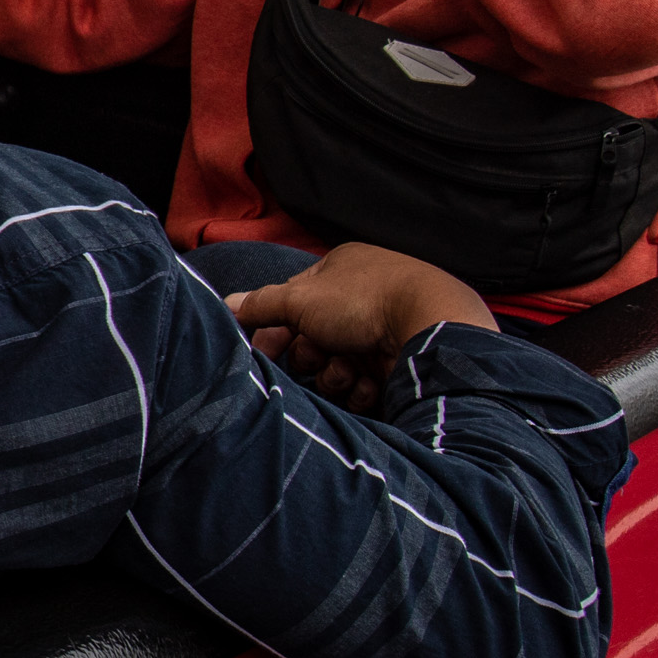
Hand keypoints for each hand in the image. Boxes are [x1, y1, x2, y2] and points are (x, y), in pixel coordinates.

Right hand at [225, 241, 496, 413]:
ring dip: (335, 375)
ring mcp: (383, 329)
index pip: (294, 302)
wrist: (430, 328)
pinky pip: (365, 381)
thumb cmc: (363, 302)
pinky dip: (361, 388)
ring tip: (348, 372)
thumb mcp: (300, 298)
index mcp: (340, 270)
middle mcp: (362, 297)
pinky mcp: (399, 360)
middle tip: (315, 359)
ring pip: (338, 364)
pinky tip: (369, 384)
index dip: (276, 328)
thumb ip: (261, 304)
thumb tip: (228, 304)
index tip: (264, 351)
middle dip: (310, 356)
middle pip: (314, 337)